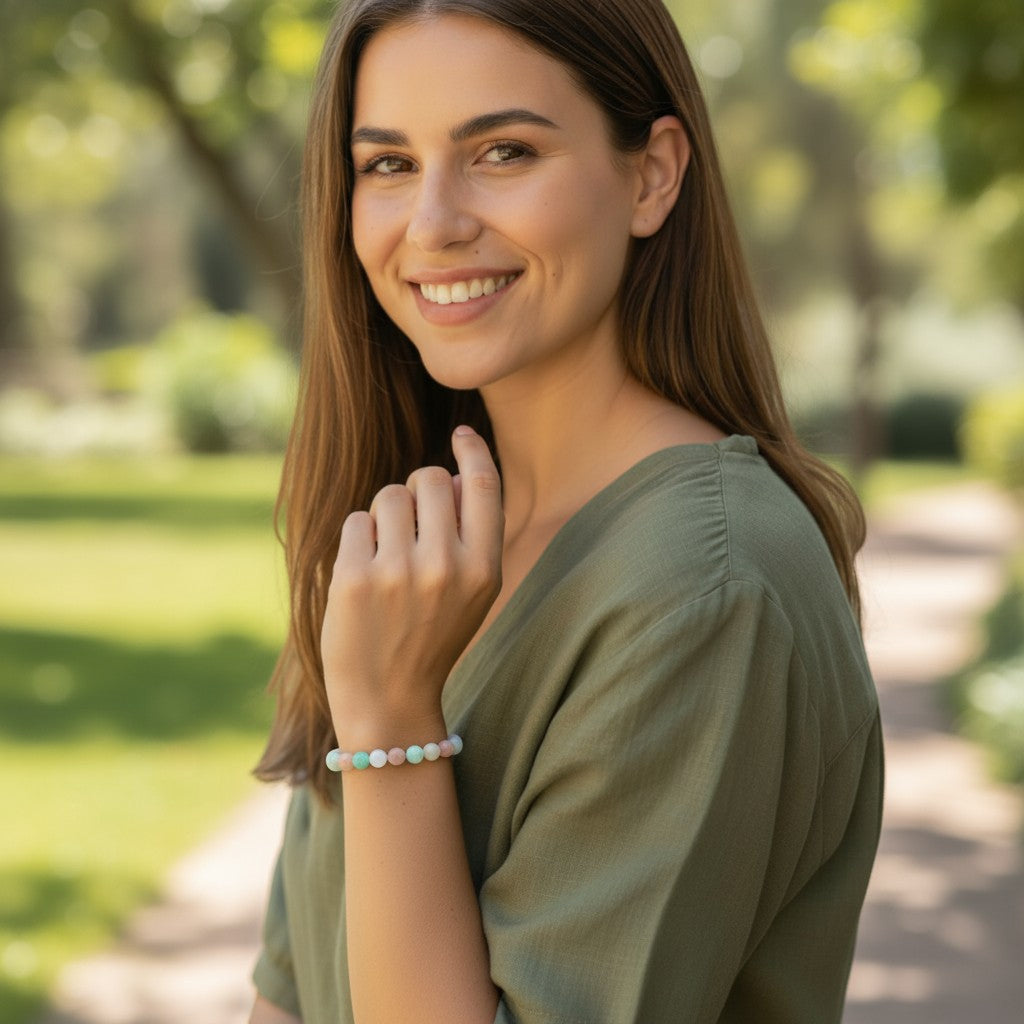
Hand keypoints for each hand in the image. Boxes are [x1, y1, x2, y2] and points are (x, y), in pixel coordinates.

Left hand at [321, 426, 502, 742]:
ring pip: (388, 495)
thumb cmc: (432, 637)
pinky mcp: (355, 579)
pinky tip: (364, 573)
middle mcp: (446, 566)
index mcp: (483, 568)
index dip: (472, 450)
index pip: (482, 485)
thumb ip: (471, 535)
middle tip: (409, 524)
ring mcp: (399, 572)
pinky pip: (355, 521)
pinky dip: (357, 539)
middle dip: (416, 490)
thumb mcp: (473, 592)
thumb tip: (453, 473)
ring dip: (384, 516)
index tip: (461, 433)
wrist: (390, 701)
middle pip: (429, 478)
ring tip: (386, 556)